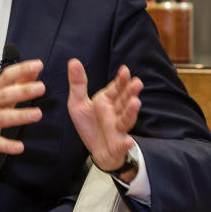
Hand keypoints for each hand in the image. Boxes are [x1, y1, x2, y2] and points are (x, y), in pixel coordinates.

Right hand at [0, 59, 44, 168]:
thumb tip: (33, 74)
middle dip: (23, 90)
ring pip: (1, 117)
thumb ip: (15, 87)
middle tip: (41, 87)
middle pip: (4, 95)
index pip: (6, 77)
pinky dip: (7, 145)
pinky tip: (19, 147)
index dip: (21, 69)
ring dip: (20, 115)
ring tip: (37, 114)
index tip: (37, 65)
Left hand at [67, 59, 141, 177]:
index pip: (116, 89)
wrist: (96, 150)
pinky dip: (125, 143)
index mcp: (107, 101)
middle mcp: (116, 113)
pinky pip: (122, 145)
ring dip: (131, 112)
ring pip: (126, 120)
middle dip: (130, 92)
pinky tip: (128, 141)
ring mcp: (118, 129)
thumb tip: (73, 61)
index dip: (121, 80)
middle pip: (124, 101)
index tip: (125, 70)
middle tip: (137, 82)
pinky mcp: (117, 146)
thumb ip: (78, 84)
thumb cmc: (90, 125)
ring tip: (136, 103)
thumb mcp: (78, 103)